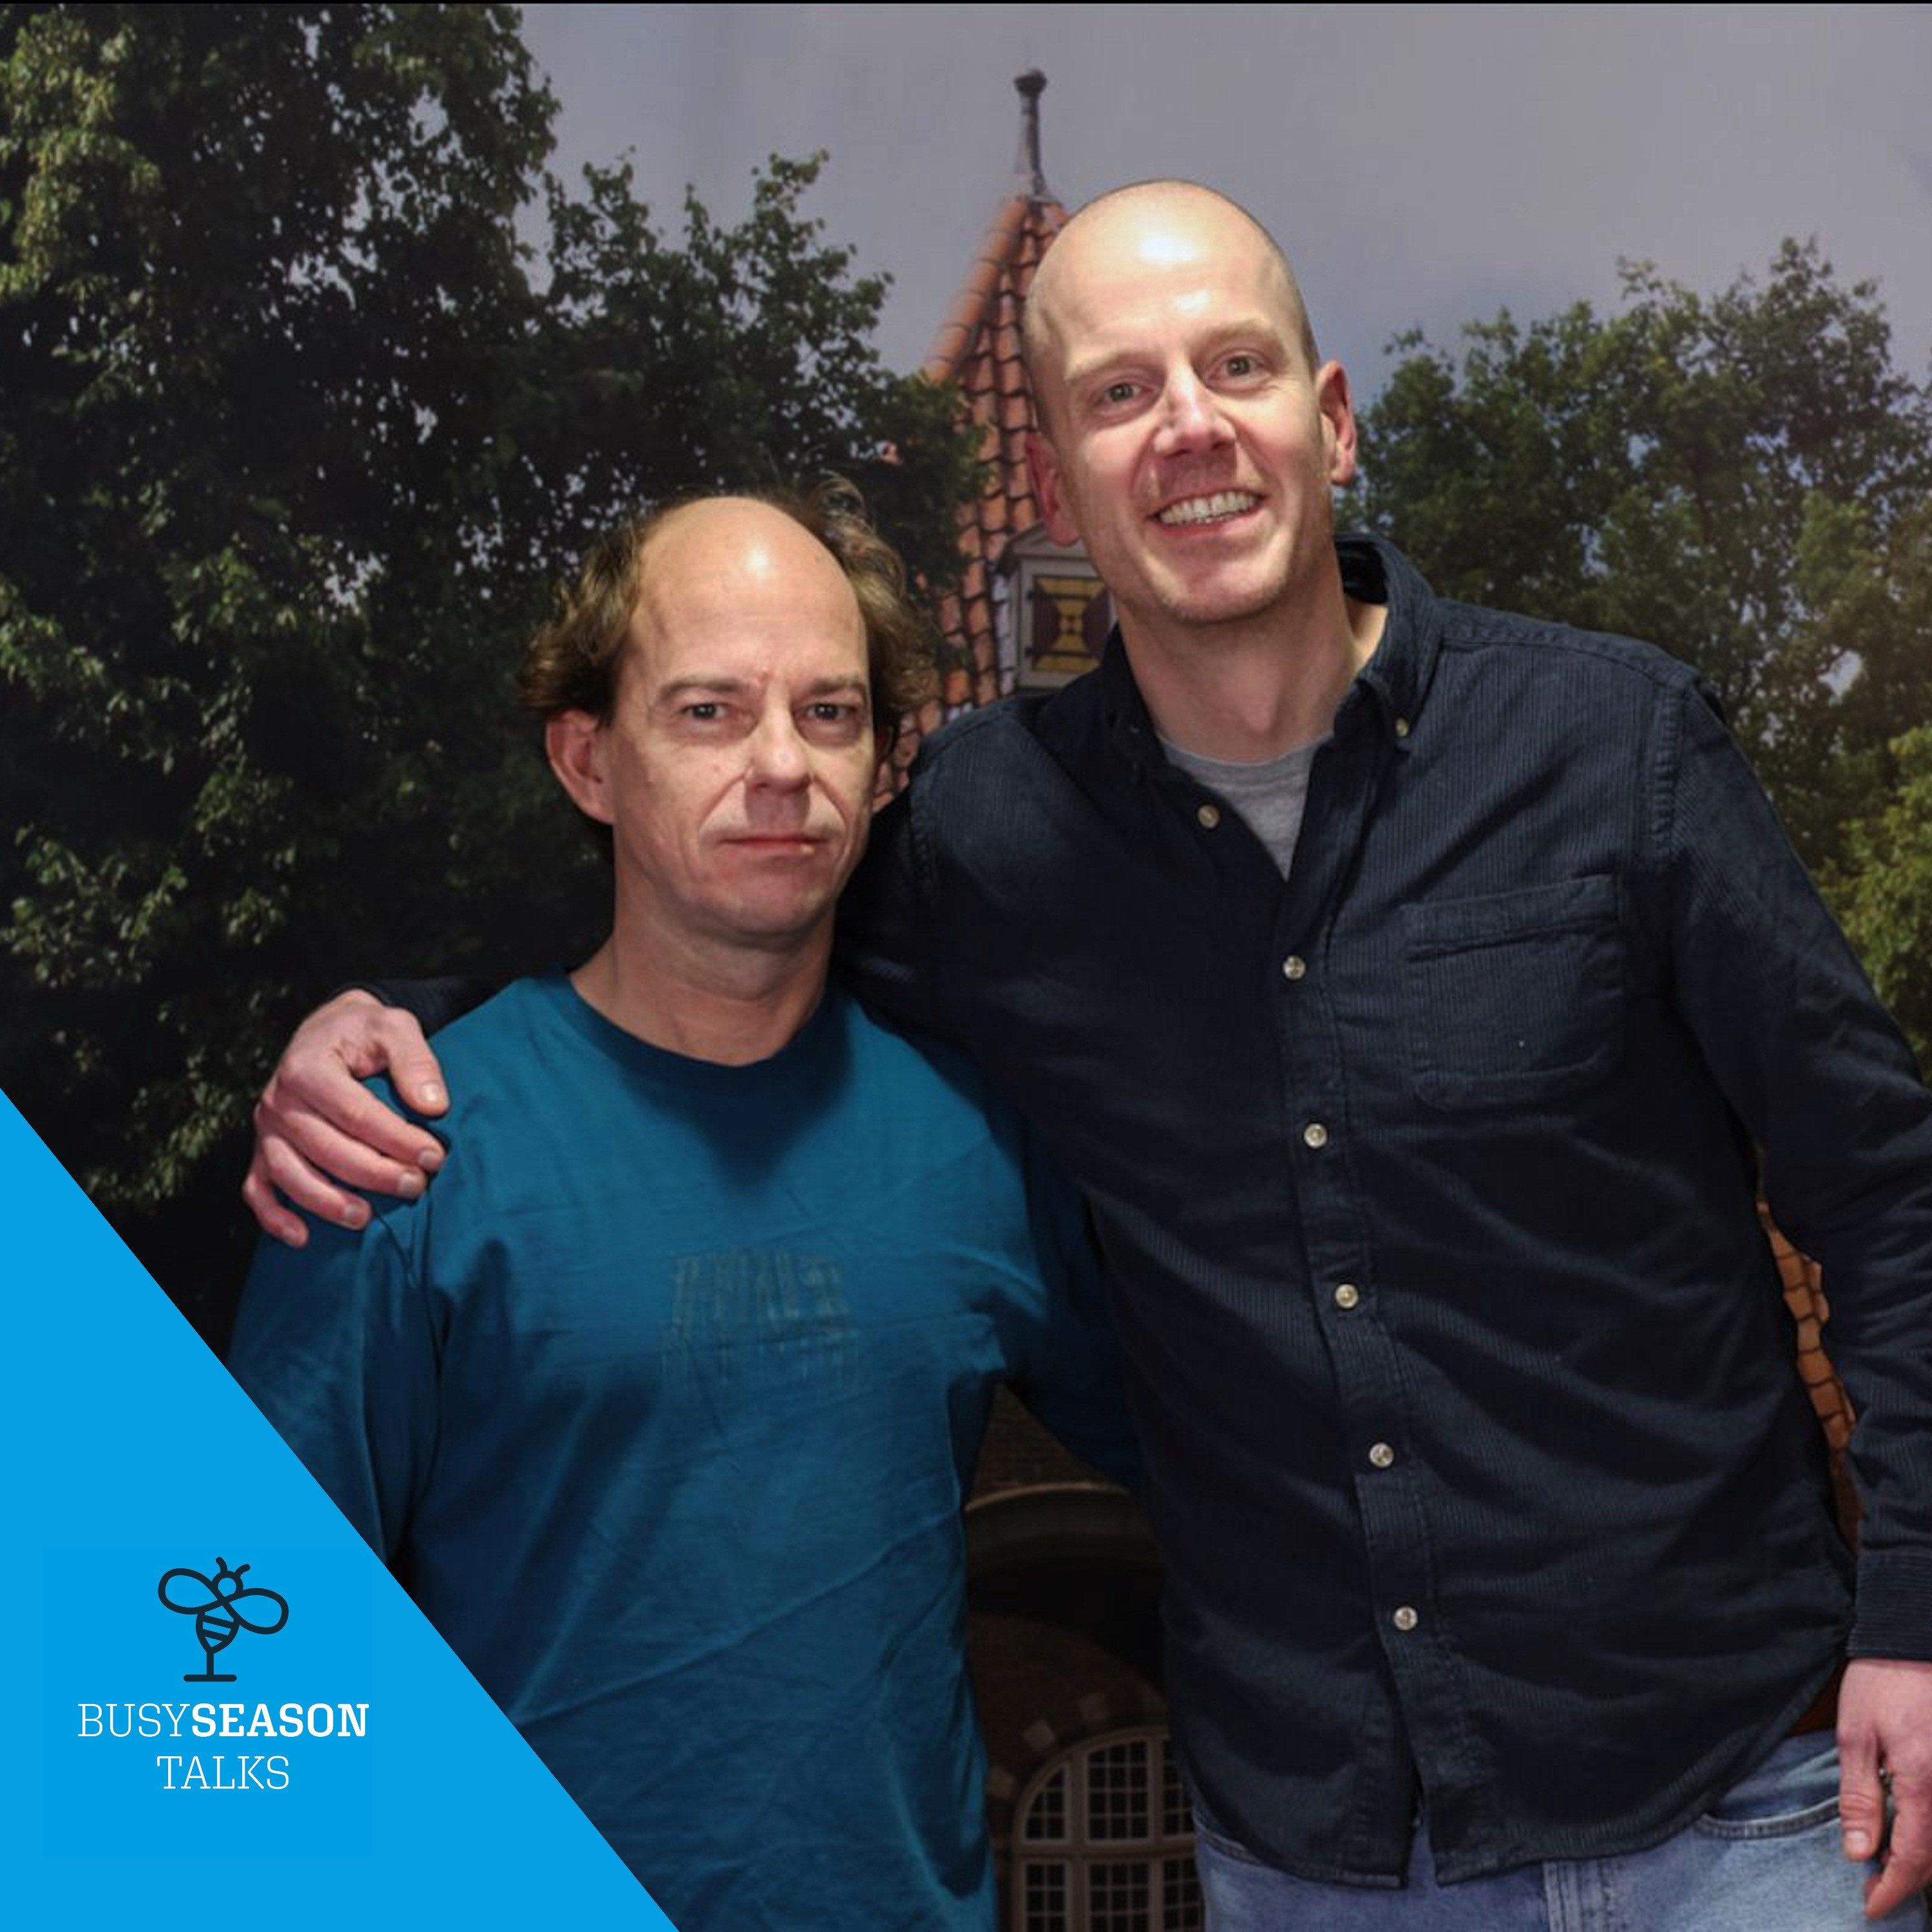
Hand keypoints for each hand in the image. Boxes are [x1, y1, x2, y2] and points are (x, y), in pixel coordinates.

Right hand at [241, 991, 448, 1246]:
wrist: (328, 1031)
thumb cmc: (365, 1033)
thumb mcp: (396, 1027)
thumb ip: (416, 1061)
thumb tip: (434, 1107)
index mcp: (308, 1067)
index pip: (355, 1113)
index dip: (396, 1139)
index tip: (434, 1156)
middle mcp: (279, 1100)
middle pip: (325, 1147)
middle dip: (374, 1174)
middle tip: (416, 1187)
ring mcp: (267, 1128)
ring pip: (289, 1173)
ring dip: (326, 1202)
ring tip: (366, 1219)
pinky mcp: (262, 1149)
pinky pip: (257, 1188)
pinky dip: (274, 1216)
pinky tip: (302, 1237)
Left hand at [1839, 1655, 1931, 1918]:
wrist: (1917, 1638)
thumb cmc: (1882, 1681)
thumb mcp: (1855, 1735)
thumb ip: (1860, 1797)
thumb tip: (1860, 1852)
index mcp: (1924, 1781)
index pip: (1914, 1858)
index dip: (1893, 1888)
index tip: (1870, 1906)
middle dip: (1907, 1879)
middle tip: (1873, 1888)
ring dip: (1923, 1860)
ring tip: (1888, 1865)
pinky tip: (1911, 1833)